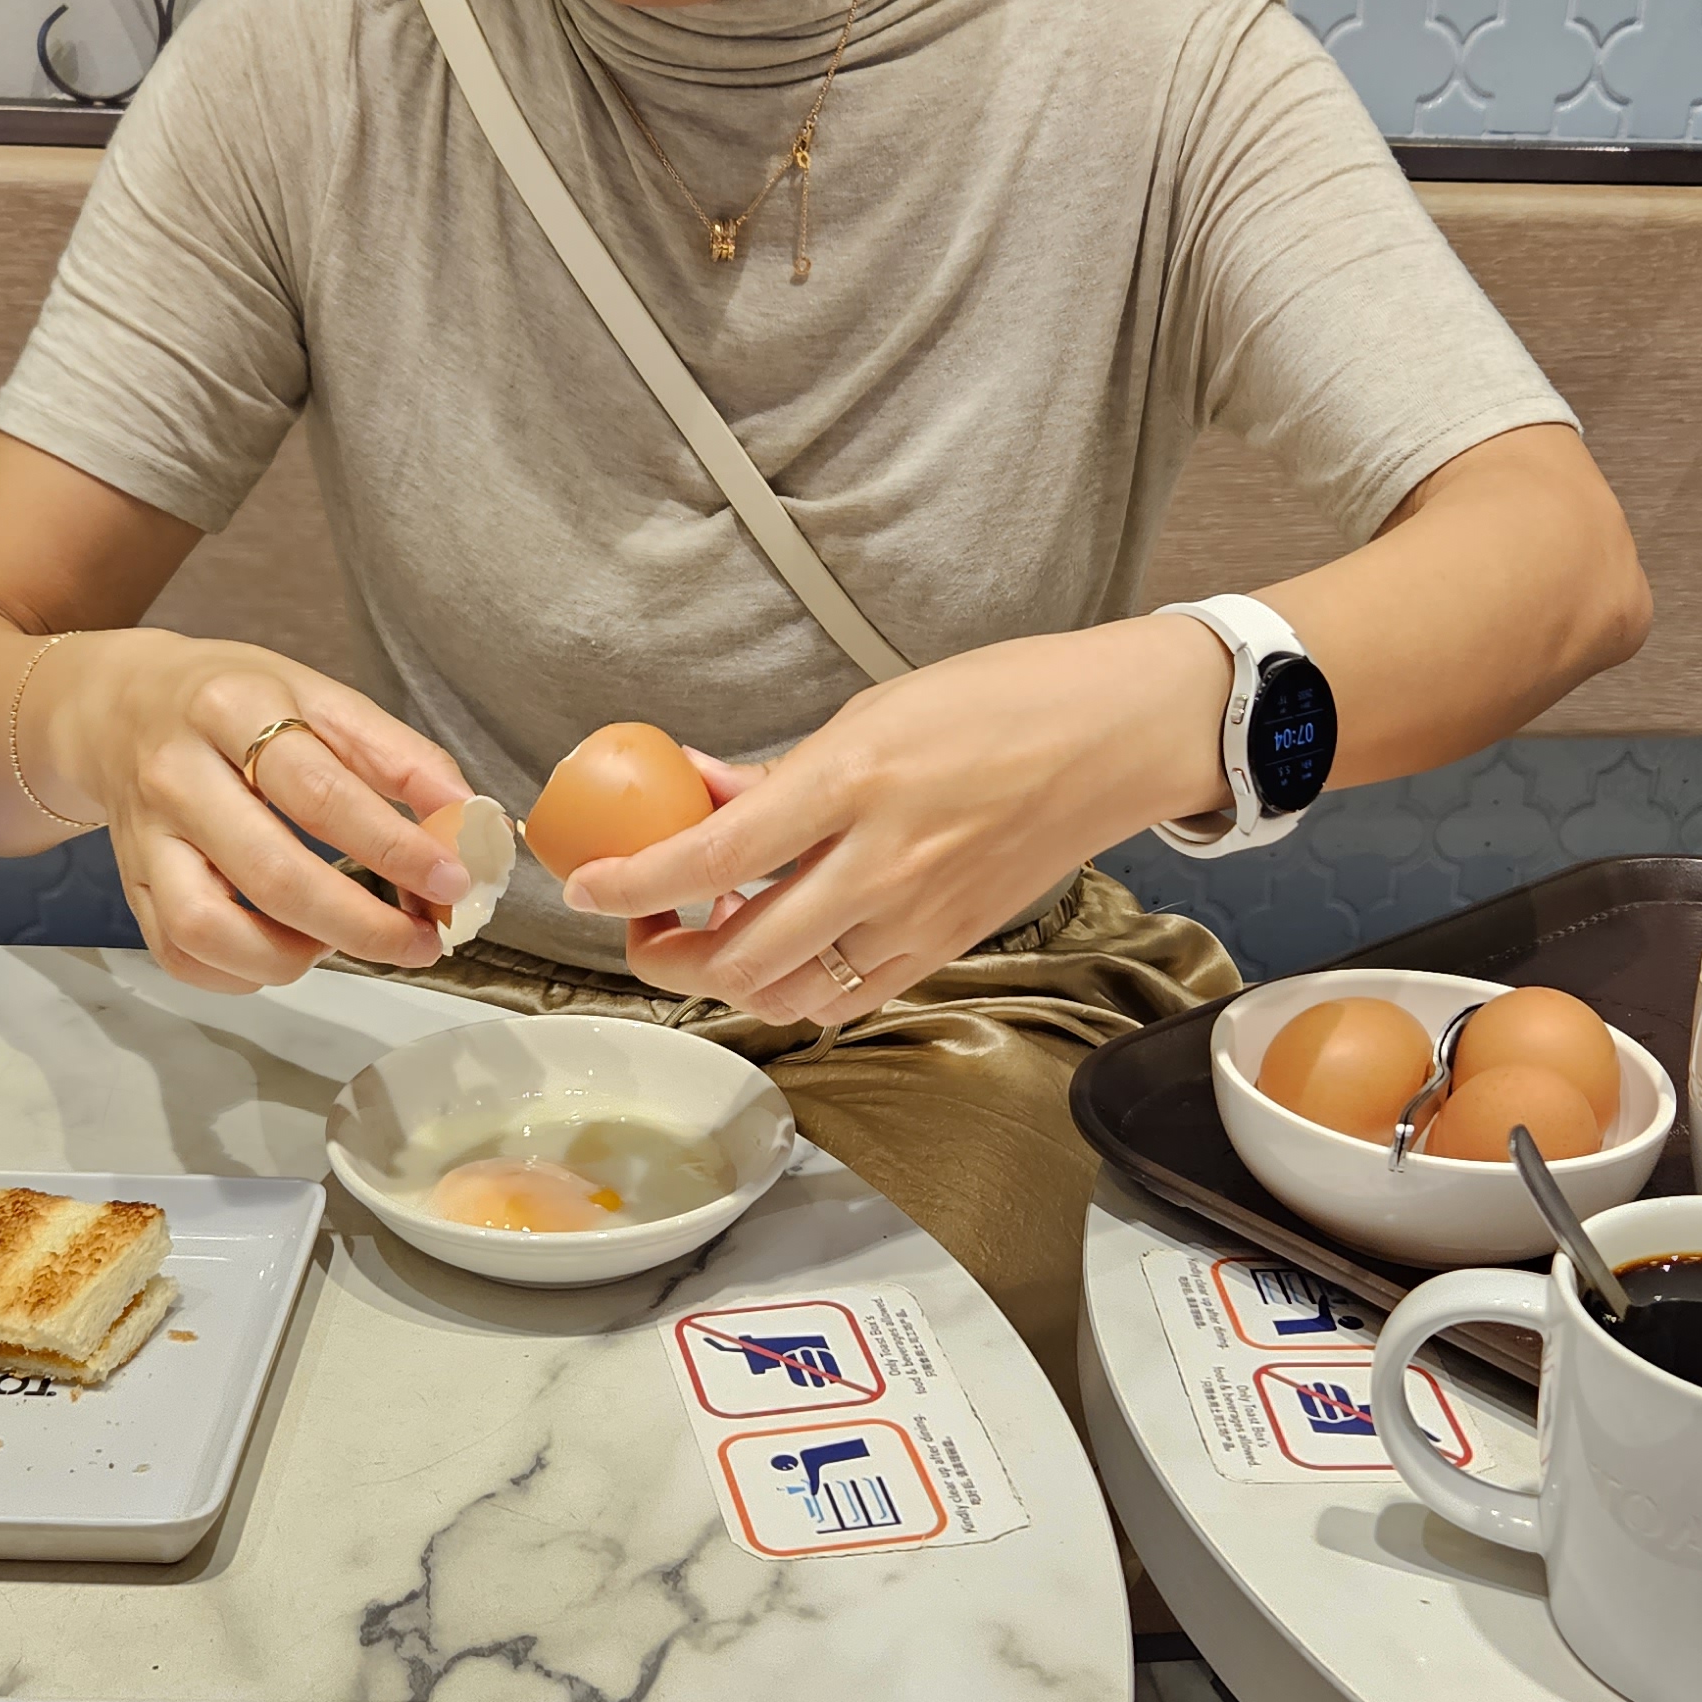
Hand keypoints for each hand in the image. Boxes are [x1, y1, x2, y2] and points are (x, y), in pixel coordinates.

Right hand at [26, 633, 474, 992]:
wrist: (118, 706)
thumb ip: (396, 755)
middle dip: (360, 923)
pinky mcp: (130, 885)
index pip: (318, 791)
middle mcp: (178, 775)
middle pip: (269, 873)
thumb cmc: (236, 702)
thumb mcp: (317, 697)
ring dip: (291, 958)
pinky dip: (242, 974)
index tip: (452, 880)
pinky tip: (286, 951)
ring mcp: (146, 838)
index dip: (392, 845)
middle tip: (420, 940)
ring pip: (208, 929)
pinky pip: (181, 955)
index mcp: (232, 709)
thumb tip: (468, 818)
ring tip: (341, 942)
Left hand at [562, 616, 1229, 1023]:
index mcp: (854, 779)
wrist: (1115, 737)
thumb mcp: (871, 712)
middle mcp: (882, 861)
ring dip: (727, 979)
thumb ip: (777, 772)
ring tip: (709, 936)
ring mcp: (918, 916)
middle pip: (739, 955)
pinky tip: (782, 949)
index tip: (586, 886)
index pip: (714, 853)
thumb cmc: (1001, 703)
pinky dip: (795, 989)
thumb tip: (691, 790)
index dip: (634, 883)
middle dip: (665, 955)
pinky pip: (846, 998)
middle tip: (643, 925)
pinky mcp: (947, 946)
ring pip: (787, 994)